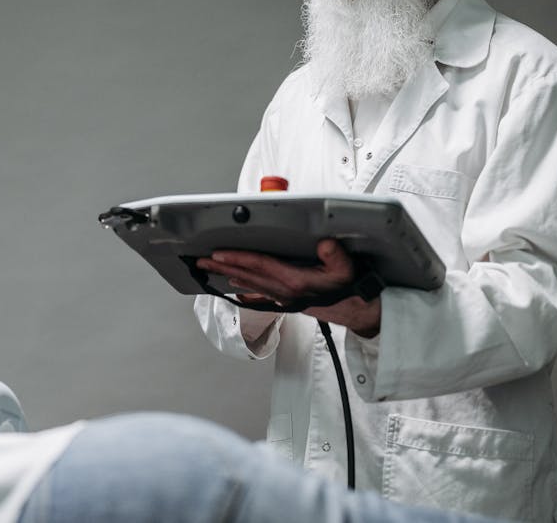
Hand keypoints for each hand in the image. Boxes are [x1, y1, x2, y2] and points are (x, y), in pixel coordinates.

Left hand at [196, 239, 381, 337]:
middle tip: (200, 259)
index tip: (218, 253)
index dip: (238, 258)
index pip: (260, 265)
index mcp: (295, 281)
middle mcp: (284, 290)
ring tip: (210, 267)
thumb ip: (335, 256)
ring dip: (228, 274)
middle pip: (247, 275)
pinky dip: (244, 285)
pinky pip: (258, 291)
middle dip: (223, 266)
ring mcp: (283, 296)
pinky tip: (234, 282)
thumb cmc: (350, 287)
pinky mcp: (286, 299)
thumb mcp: (347, 269)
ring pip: (250, 283)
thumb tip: (325, 244)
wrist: (356, 310)